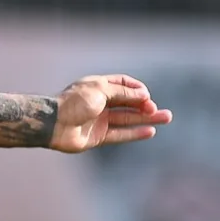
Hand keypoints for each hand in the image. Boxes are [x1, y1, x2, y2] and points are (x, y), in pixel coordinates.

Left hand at [51, 74, 171, 153]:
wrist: (53, 124)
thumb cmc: (74, 102)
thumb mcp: (101, 90)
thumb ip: (123, 93)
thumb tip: (144, 94)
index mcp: (98, 86)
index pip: (123, 84)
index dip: (137, 88)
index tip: (146, 94)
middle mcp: (99, 102)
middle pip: (128, 102)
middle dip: (145, 105)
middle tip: (160, 110)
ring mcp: (99, 120)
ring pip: (127, 118)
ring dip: (146, 119)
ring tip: (166, 118)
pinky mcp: (97, 136)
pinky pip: (120, 134)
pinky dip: (135, 133)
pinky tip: (150, 131)